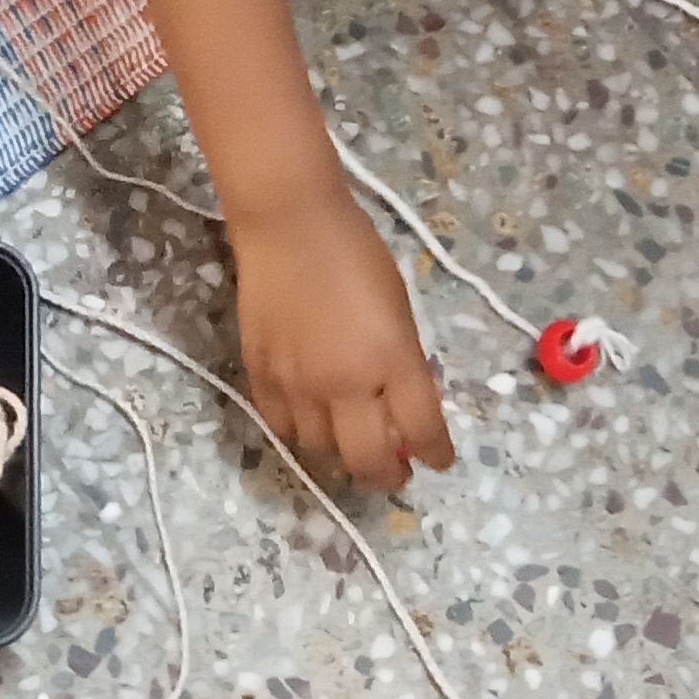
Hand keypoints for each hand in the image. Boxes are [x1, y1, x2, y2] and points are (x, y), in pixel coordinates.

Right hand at [229, 188, 454, 491]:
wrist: (288, 223)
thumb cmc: (356, 252)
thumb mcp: (399, 306)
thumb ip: (404, 362)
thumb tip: (404, 407)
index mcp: (392, 359)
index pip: (422, 431)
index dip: (436, 453)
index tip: (438, 459)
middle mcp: (345, 382)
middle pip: (369, 460)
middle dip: (388, 475)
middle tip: (395, 471)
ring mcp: (297, 383)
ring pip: (321, 451)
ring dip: (341, 452)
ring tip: (349, 439)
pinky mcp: (260, 374)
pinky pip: (281, 427)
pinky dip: (300, 432)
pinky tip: (310, 419)